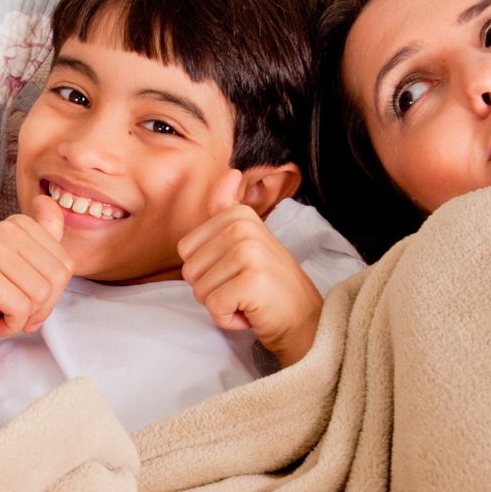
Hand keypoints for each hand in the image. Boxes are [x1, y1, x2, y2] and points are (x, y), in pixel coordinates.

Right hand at [0, 195, 73, 358]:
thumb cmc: (1, 299)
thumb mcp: (31, 264)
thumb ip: (46, 233)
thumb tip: (47, 200)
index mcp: (18, 224)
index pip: (66, 264)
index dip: (53, 290)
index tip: (28, 291)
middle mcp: (3, 231)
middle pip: (56, 277)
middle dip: (42, 304)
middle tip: (16, 305)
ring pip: (40, 293)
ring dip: (26, 314)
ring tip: (4, 309)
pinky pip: (20, 307)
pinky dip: (12, 323)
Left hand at [176, 170, 323, 367]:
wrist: (304, 320)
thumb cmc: (269, 284)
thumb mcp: (247, 240)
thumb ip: (228, 208)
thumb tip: (230, 171)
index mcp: (238, 216)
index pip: (186, 249)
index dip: (208, 270)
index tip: (237, 272)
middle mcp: (243, 228)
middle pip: (189, 270)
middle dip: (212, 289)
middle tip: (244, 287)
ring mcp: (248, 252)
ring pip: (199, 290)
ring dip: (221, 304)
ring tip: (249, 298)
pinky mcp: (251, 280)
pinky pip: (214, 307)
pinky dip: (229, 319)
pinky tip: (252, 311)